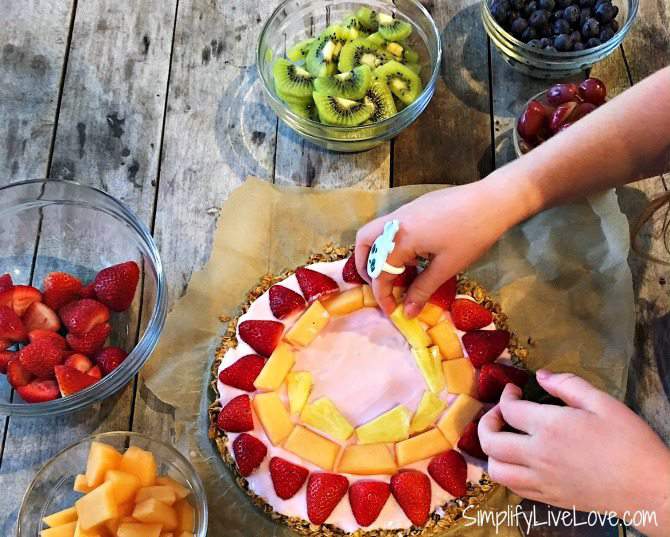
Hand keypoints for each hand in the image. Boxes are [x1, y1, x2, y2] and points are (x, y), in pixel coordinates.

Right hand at [354, 176, 527, 316]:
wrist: (493, 201)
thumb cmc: (471, 235)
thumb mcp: (447, 267)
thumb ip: (422, 289)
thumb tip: (407, 312)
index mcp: (401, 238)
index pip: (380, 271)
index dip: (383, 295)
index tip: (392, 311)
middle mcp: (396, 222)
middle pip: (363, 242)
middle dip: (365, 266)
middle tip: (380, 285)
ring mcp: (405, 211)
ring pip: (376, 231)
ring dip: (378, 253)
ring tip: (399, 272)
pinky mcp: (415, 207)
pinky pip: (392, 227)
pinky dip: (393, 244)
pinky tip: (416, 256)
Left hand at [478, 370, 669, 536]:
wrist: (651, 491)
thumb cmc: (631, 443)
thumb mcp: (604, 403)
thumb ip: (568, 385)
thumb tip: (541, 376)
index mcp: (549, 427)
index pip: (509, 409)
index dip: (505, 396)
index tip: (513, 390)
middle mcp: (538, 455)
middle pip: (490, 441)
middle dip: (487, 423)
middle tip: (500, 414)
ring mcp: (542, 481)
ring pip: (496, 470)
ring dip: (492, 452)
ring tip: (505, 439)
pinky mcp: (550, 499)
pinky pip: (514, 488)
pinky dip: (508, 472)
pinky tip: (519, 461)